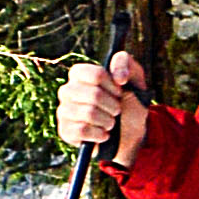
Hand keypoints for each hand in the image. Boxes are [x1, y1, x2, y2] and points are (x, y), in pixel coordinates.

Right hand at [56, 51, 147, 166]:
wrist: (129, 131)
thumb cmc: (129, 100)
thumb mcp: (134, 78)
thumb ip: (126, 64)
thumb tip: (119, 77)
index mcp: (80, 73)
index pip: (95, 74)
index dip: (112, 86)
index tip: (119, 92)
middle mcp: (67, 90)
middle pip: (94, 95)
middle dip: (113, 105)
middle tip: (117, 110)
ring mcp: (64, 111)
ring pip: (88, 113)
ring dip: (108, 120)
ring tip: (111, 122)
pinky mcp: (65, 131)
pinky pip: (82, 131)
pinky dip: (99, 134)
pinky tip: (103, 134)